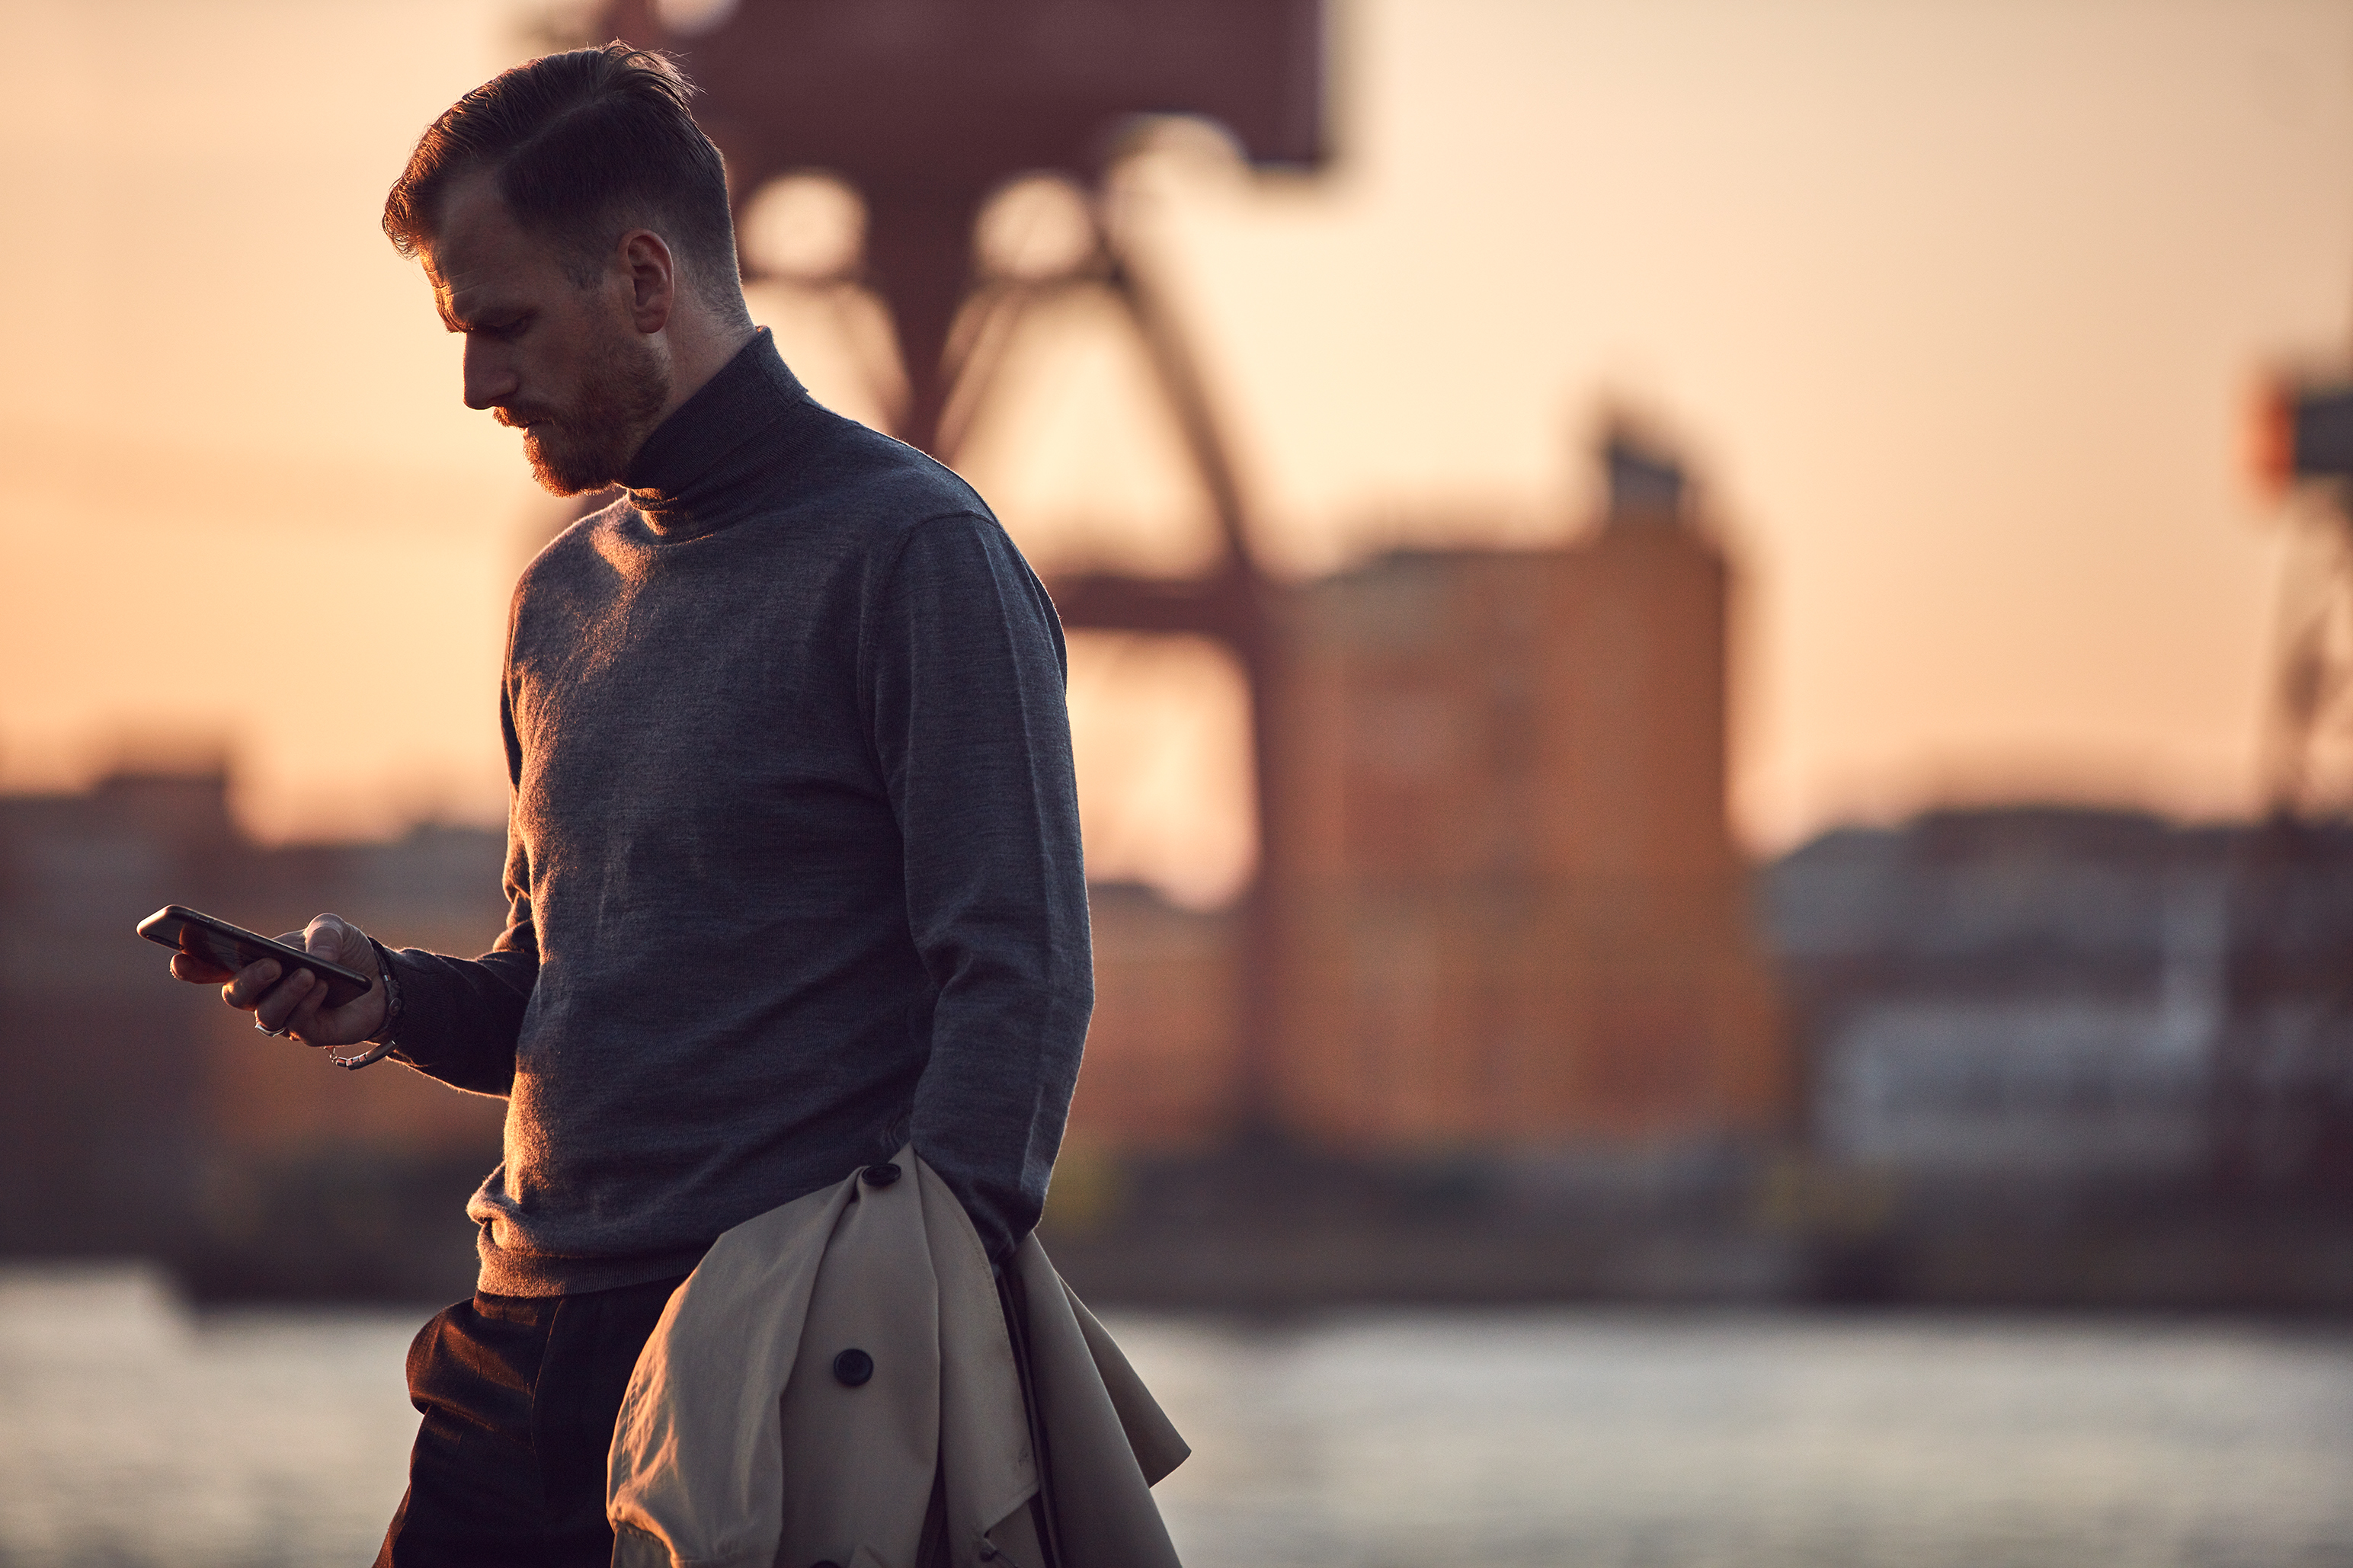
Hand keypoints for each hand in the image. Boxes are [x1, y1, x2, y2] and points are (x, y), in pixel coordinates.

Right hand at [169, 913, 388, 1048]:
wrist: (382, 979)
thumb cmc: (345, 952)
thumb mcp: (334, 929)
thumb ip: (322, 934)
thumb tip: (316, 958)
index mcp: (254, 964)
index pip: (212, 969)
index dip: (191, 967)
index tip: (179, 957)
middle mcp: (262, 994)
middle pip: (235, 996)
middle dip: (248, 980)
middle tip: (271, 964)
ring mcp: (284, 1016)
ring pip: (266, 1015)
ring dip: (284, 993)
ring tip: (307, 973)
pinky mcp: (310, 1034)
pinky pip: (297, 1026)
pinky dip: (307, 1004)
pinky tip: (321, 985)